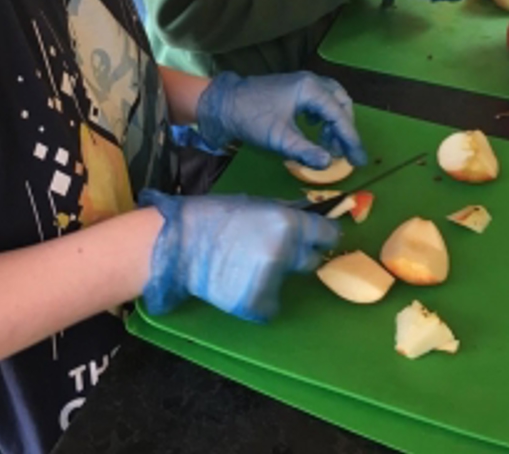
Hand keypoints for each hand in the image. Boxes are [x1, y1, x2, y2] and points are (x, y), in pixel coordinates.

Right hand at [140, 189, 339, 321]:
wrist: (180, 243)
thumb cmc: (215, 215)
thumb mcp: (256, 204)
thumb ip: (285, 213)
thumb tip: (310, 216)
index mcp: (288, 223)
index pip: (328, 234)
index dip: (323, 235)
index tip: (318, 238)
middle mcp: (286, 252)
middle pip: (311, 260)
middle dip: (297, 256)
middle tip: (271, 251)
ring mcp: (272, 280)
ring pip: (287, 283)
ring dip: (274, 276)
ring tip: (245, 266)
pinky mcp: (257, 304)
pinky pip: (270, 305)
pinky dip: (258, 298)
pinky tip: (238, 283)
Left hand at [196, 71, 367, 170]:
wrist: (223, 104)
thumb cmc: (251, 118)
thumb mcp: (279, 138)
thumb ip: (305, 151)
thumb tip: (328, 163)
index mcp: (310, 89)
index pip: (339, 115)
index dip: (351, 139)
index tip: (358, 160)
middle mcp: (310, 81)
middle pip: (341, 103)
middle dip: (345, 129)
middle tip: (345, 153)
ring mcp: (302, 82)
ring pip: (331, 101)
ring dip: (335, 123)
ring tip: (330, 146)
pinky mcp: (293, 88)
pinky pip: (319, 100)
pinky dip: (323, 116)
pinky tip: (316, 131)